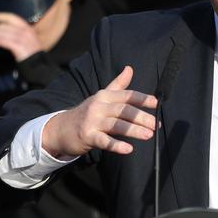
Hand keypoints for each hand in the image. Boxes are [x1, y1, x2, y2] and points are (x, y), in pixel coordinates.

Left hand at [0, 12, 41, 60]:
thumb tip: (1, 34)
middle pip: (3, 26)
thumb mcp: (28, 42)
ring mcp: (22, 38)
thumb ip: (17, 36)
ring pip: (0, 33)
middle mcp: (25, 31)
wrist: (40, 67)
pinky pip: (0, 40)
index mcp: (28, 28)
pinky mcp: (17, 45)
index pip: (11, 18)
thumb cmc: (33, 56)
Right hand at [42, 66, 157, 157]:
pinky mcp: (87, 136)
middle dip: (141, 117)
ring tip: (148, 135)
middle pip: (124, 110)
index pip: (126, 95)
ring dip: (133, 130)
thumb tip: (130, 68)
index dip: (142, 99)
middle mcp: (99, 106)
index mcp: (105, 96)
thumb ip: (118, 84)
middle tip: (156, 124)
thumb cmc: (87, 113)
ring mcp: (92, 121)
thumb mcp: (101, 96)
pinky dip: (116, 145)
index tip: (156, 103)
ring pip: (116, 125)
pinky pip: (104, 141)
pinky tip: (128, 149)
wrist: (60, 129)